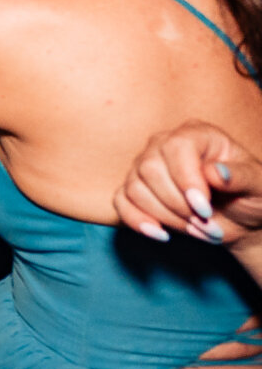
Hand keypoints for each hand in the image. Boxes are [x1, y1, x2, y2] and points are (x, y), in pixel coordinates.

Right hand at [116, 121, 261, 253]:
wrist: (240, 218)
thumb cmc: (251, 196)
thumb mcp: (259, 186)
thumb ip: (242, 176)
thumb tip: (215, 172)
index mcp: (196, 135)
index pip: (175, 147)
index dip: (185, 180)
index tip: (204, 209)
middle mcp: (164, 144)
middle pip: (149, 169)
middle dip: (177, 205)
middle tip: (206, 223)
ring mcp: (145, 166)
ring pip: (135, 188)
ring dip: (165, 217)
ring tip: (196, 229)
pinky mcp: (134, 189)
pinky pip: (121, 202)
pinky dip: (137, 220)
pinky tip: (161, 234)